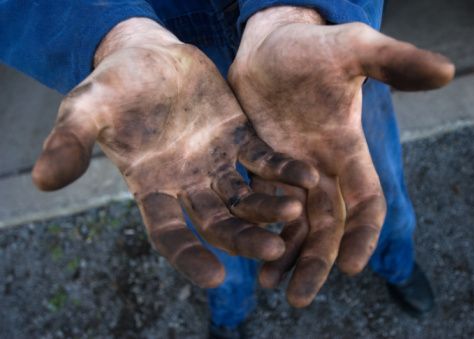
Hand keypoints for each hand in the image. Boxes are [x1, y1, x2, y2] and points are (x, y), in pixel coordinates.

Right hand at [32, 18, 318, 287]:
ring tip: (296, 210)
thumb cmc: (113, 85)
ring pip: (247, 197)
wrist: (147, 54)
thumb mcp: (86, 108)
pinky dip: (283, 171)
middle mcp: (187, 184)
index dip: (189, 257)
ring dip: (270, 207)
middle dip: (245, 238)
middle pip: (219, 223)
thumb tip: (41, 180)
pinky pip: (263, 160)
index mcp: (151, 187)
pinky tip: (307, 178)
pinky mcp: (238, 137)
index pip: (169, 234)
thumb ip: (69, 142)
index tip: (216, 277)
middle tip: (274, 249)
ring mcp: (216, 163)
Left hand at [229, 6, 453, 305]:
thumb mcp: (353, 49)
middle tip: (299, 298)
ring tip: (268, 284)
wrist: (270, 46)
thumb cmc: (312, 47)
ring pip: (293, 224)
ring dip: (285, 255)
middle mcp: (322, 169)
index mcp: (347, 150)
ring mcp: (290, 170)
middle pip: (326, 226)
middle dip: (316, 261)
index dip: (363, 234)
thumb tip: (447, 71)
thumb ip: (394, 62)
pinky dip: (257, 231)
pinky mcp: (260, 165)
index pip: (366, 202)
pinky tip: (245, 253)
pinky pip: (261, 207)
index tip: (351, 267)